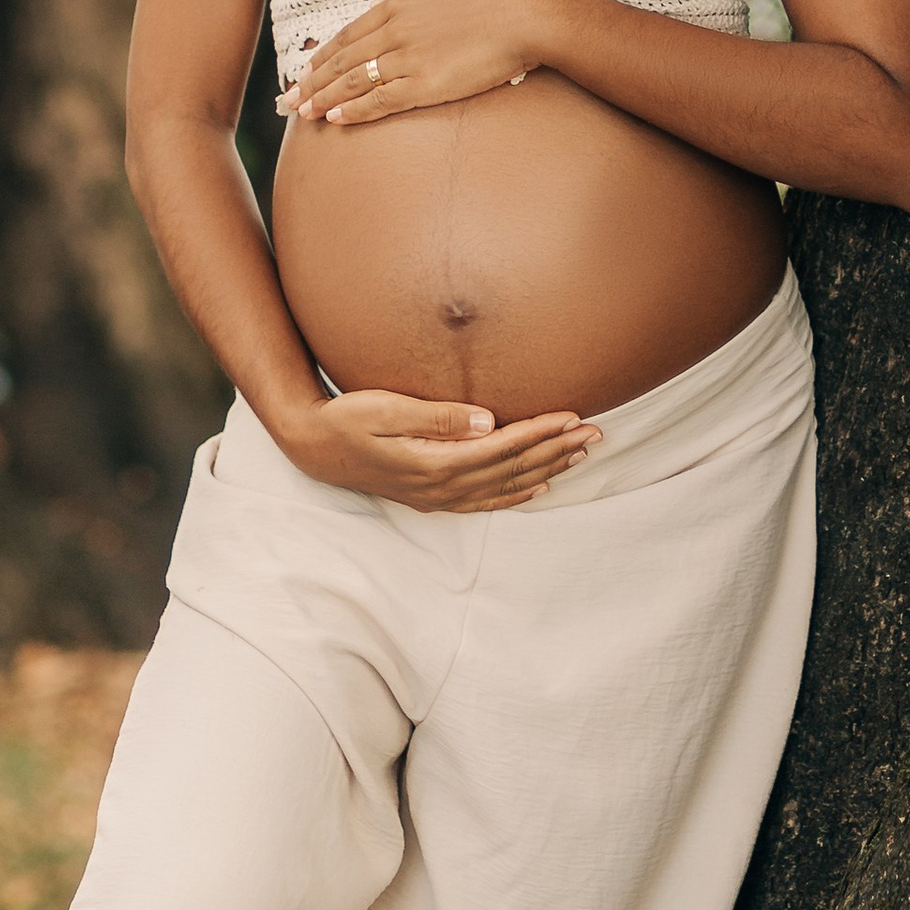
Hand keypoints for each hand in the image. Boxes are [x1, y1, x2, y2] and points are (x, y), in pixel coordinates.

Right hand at [279, 387, 600, 513]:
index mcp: (434, 463)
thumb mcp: (385, 408)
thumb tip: (485, 421)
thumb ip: (435, 417)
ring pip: (505, 486)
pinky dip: (516, 493)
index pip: (501, 447)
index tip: (573, 416)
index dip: (540, 432)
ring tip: (580, 455)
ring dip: (545, 469)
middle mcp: (441, 487)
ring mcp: (437, 496)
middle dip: (556, 450)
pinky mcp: (431, 496)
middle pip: (512, 469)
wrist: (312, 446)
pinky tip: (538, 487)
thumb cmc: (346, 418)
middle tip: (596, 434)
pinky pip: (485, 500)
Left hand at [285, 0, 552, 125]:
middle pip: (342, 61)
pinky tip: (337, 119)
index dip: (323, 56)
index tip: (306, 70)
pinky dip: (355, 111)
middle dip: (312, 82)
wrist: (527, 16)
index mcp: (397, 4)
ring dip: (325, 99)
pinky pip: (380, 101)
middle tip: (290, 100)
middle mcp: (394, 31)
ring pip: (354, 82)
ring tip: (305, 114)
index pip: (347, 35)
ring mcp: (407, 59)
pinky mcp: (424, 85)